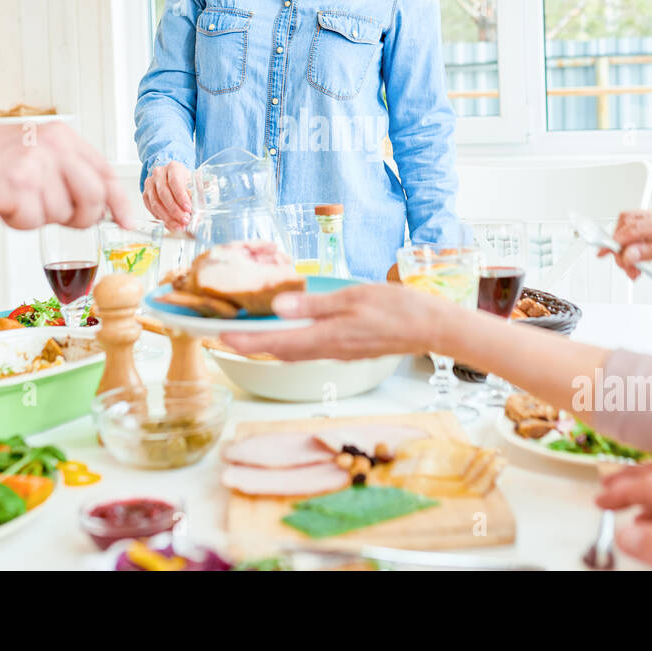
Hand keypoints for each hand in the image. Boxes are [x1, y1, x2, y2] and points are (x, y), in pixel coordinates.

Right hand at [0, 123, 134, 229]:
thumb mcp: (34, 150)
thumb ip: (67, 171)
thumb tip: (101, 205)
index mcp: (62, 136)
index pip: (105, 173)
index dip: (119, 201)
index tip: (127, 221)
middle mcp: (53, 146)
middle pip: (94, 198)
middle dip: (81, 217)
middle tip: (59, 217)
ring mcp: (36, 165)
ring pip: (61, 214)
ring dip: (38, 217)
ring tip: (14, 198)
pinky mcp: (16, 186)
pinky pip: (33, 222)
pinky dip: (17, 221)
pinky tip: (1, 203)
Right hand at [142, 160, 191, 231]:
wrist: (172, 176)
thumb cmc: (184, 179)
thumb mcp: (193, 182)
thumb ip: (196, 193)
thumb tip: (197, 210)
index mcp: (173, 167)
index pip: (175, 182)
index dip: (181, 197)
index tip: (188, 208)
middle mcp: (159, 173)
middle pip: (164, 194)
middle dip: (175, 210)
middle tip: (184, 220)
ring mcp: (150, 184)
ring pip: (156, 203)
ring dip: (168, 217)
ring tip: (178, 226)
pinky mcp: (145, 194)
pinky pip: (151, 209)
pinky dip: (161, 218)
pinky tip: (170, 224)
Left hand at [221, 283, 457, 360]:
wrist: (431, 328)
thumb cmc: (398, 308)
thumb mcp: (353, 297)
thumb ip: (314, 303)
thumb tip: (278, 306)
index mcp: (327, 337)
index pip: (276, 343)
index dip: (246, 341)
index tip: (220, 337)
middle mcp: (329, 350)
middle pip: (281, 352)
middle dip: (252, 346)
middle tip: (225, 336)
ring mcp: (340, 353)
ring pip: (295, 353)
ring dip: (270, 346)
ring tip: (249, 335)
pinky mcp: (350, 350)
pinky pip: (311, 350)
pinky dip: (292, 344)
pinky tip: (289, 334)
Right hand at [607, 205, 651, 279]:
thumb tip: (630, 253)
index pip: (635, 225)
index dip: (617, 240)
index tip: (607, 253)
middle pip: (629, 222)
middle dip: (620, 244)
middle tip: (623, 265)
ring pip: (632, 228)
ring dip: (627, 248)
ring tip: (634, 269)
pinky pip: (641, 234)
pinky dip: (635, 248)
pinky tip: (640, 263)